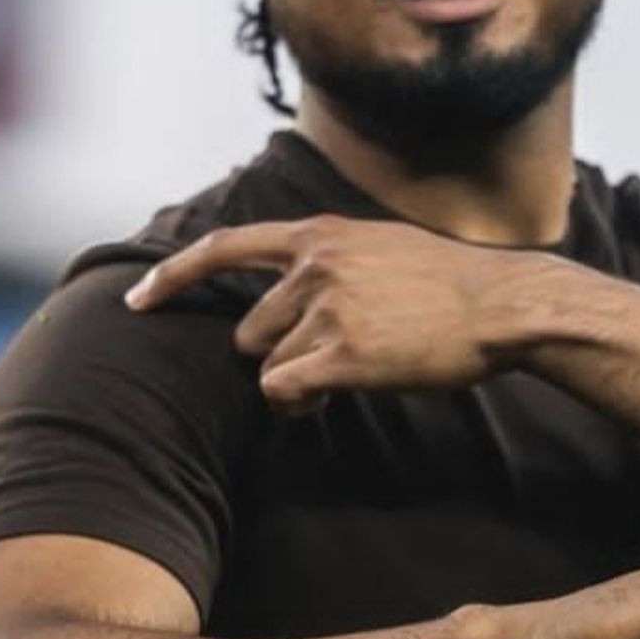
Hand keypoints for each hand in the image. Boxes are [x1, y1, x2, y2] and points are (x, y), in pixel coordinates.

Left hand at [124, 215, 543, 410]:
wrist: (502, 305)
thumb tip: (296, 288)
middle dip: (278, 355)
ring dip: (296, 382)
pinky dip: (300, 403)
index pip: (225, 247)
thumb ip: (330, 259)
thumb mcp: (381, 246)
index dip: (173, 276)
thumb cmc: (451, 285)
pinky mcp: (343, 352)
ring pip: (267, 367)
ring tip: (350, 372)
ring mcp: (327, 308)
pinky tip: (335, 395)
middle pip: (250, 332)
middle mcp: (315, 266)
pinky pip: (284, 391)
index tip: (137, 301)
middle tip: (329, 363)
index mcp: (320, 235)